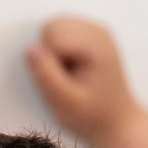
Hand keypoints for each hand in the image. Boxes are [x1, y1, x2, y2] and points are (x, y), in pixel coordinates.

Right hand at [26, 18, 140, 147]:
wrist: (117, 120)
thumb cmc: (92, 115)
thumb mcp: (65, 103)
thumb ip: (46, 76)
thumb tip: (30, 50)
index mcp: (95, 44)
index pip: (53, 36)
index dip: (48, 61)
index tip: (64, 81)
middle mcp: (97, 30)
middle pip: (53, 26)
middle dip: (50, 53)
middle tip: (66, 78)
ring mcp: (95, 30)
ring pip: (55, 27)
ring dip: (54, 52)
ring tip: (70, 74)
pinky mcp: (90, 34)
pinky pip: (61, 32)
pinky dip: (60, 50)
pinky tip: (73, 68)